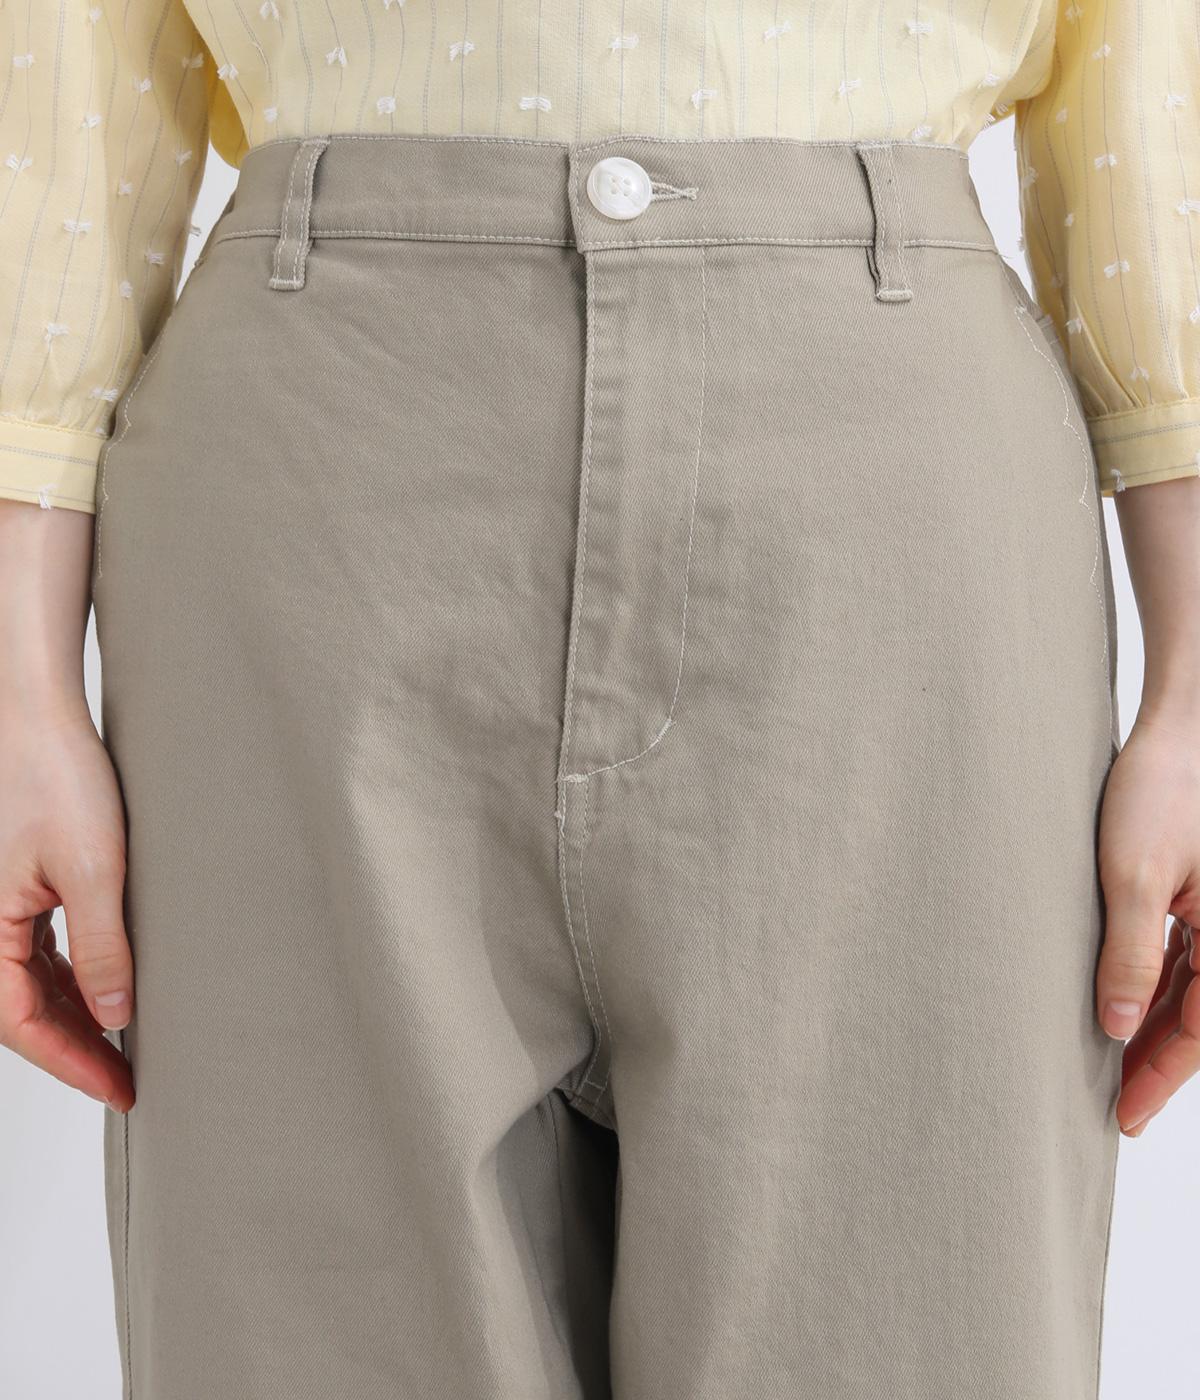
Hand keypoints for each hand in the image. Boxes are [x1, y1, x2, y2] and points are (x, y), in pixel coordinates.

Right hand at [0, 708, 133, 1110]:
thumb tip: (116, 1015)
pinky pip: (37, 954)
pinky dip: (72, 979)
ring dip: (75, 1017)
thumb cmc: (56, 778)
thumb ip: (103, 946)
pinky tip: (105, 991)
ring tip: (124, 1046)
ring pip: (30, 985)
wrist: (40, 718)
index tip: (120, 1090)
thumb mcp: (93, 870)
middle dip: (76, 1049)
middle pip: (24, 1011)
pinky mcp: (18, 889)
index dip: (73, 1063)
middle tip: (128, 1080)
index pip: (22, 1022)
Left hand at [1097, 711, 1199, 1136]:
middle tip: (1113, 1108)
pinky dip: (1156, 988)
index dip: (1160, 1077)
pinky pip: (1186, 959)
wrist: (1180, 727)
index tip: (1124, 1118)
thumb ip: (1130, 954)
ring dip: (1154, 1028)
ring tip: (1110, 1069)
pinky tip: (1122, 1010)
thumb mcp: (1133, 875)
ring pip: (1191, 992)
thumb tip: (1115, 1027)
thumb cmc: (1160, 789)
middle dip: (1158, 1063)